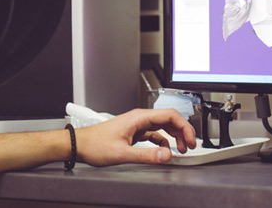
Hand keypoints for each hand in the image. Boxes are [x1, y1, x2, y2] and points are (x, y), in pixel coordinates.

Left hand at [74, 108, 195, 165]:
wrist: (80, 144)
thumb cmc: (95, 144)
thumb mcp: (123, 153)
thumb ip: (146, 155)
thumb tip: (166, 154)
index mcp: (139, 117)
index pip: (170, 115)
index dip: (184, 126)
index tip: (190, 139)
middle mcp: (140, 118)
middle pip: (169, 119)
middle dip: (182, 131)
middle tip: (189, 145)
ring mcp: (137, 124)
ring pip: (163, 126)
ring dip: (174, 136)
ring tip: (180, 149)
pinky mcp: (134, 132)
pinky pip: (154, 133)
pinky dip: (163, 140)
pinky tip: (163, 149)